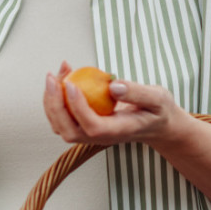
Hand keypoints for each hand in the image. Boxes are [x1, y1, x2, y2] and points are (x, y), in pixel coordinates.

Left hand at [43, 61, 188, 147]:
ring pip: (61, 125)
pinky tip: (65, 75)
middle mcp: (100, 137)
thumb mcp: (158, 98)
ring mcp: (91, 134)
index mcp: (118, 132)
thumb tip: (113, 85)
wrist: (157, 124)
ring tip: (58, 72)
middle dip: (54, 105)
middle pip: (68, 131)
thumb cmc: (159, 111)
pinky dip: (58, 97)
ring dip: (51, 100)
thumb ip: (138, 93)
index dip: (78, 108)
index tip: (71, 84)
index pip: (92, 126)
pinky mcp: (85, 126)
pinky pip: (64, 116)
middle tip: (52, 77)